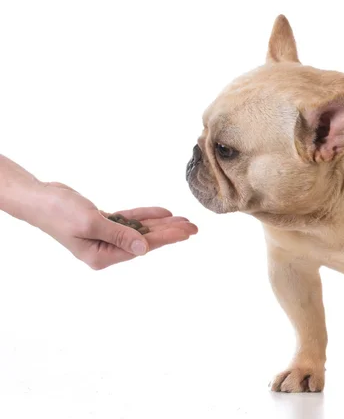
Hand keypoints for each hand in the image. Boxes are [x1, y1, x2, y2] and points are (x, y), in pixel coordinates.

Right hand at [32, 182, 197, 269]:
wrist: (39, 198)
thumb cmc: (59, 212)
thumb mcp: (90, 223)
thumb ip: (119, 235)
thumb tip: (144, 248)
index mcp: (101, 256)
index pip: (142, 246)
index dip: (166, 238)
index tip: (186, 233)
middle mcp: (105, 249)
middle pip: (145, 240)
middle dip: (170, 232)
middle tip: (194, 227)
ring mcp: (105, 236)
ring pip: (141, 229)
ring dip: (162, 224)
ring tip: (185, 221)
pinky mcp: (104, 223)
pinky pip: (131, 219)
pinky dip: (146, 215)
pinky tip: (164, 213)